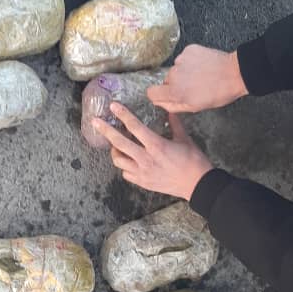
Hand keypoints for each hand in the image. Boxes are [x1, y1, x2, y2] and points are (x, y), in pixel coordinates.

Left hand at [92, 103, 212, 199]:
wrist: (197, 185)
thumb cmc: (193, 161)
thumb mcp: (184, 139)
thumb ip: (174, 123)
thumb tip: (169, 109)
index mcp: (156, 146)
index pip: (135, 127)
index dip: (123, 115)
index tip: (113, 106)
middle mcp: (146, 159)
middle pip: (119, 143)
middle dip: (105, 130)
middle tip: (95, 121)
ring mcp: (142, 173)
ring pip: (118, 160)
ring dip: (115, 150)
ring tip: (116, 144)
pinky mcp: (143, 183)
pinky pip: (126, 173)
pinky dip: (124, 166)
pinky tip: (129, 160)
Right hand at [146, 44, 247, 112]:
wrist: (235, 72)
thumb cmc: (218, 93)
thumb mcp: (195, 107)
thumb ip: (173, 106)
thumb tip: (160, 103)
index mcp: (174, 91)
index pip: (151, 92)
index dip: (158, 95)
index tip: (168, 95)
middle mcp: (173, 73)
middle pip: (166, 81)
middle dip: (176, 84)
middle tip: (193, 87)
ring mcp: (181, 60)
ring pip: (176, 69)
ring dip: (184, 73)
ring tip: (201, 76)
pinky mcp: (188, 50)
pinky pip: (183, 58)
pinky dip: (190, 62)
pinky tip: (203, 66)